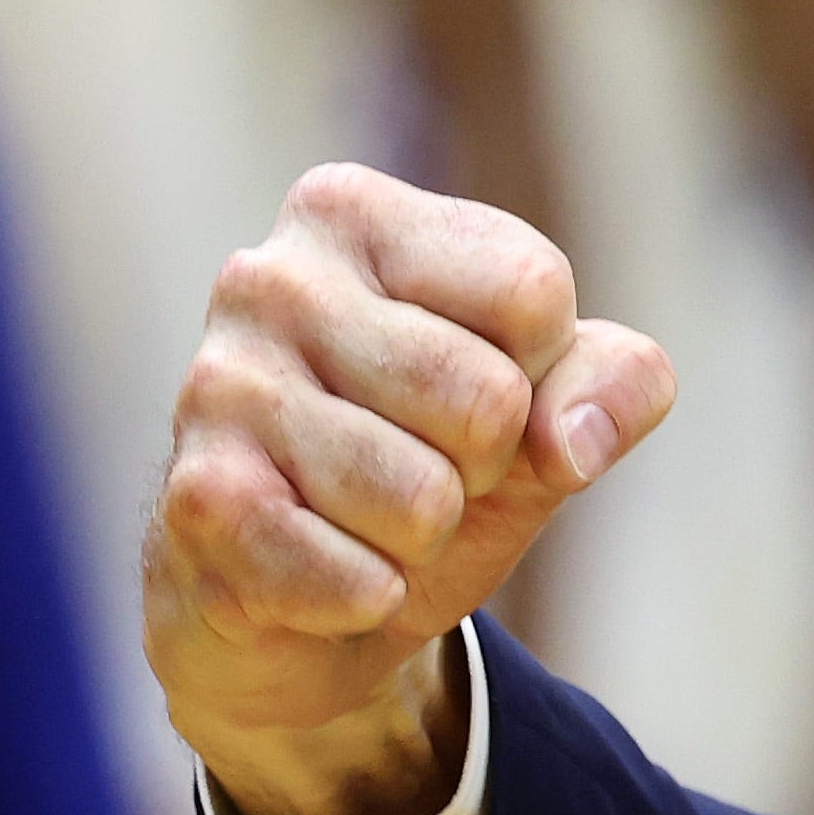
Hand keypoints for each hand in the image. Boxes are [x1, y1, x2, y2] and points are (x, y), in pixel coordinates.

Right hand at [146, 165, 672, 814]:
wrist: (305, 600)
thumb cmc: (435, 462)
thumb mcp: (550, 406)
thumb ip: (615, 383)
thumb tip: (571, 441)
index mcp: (353, 213)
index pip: (534, 292)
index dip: (540, 373)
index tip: (482, 384)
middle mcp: (270, 278)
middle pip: (486, 399)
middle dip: (485, 465)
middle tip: (423, 466)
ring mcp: (220, 386)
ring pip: (422, 499)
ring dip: (422, 538)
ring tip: (367, 517)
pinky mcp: (198, 501)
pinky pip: (352, 574)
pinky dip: (369, 596)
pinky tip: (326, 570)